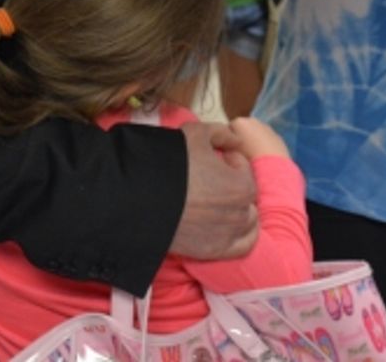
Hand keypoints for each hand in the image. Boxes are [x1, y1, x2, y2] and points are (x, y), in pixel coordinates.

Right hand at [168, 121, 257, 259]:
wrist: (140, 200)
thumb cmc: (171, 163)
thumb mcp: (197, 134)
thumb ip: (222, 133)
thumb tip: (236, 140)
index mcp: (242, 185)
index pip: (244, 169)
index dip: (228, 160)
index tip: (212, 160)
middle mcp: (240, 213)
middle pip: (244, 195)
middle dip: (232, 185)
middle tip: (210, 180)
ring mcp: (228, 235)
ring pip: (246, 221)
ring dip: (236, 209)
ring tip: (214, 203)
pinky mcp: (213, 252)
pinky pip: (241, 246)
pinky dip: (239, 236)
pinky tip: (222, 224)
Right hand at [227, 117, 289, 159]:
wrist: (271, 164)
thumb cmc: (245, 158)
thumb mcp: (227, 154)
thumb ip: (223, 148)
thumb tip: (224, 149)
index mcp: (238, 122)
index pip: (227, 129)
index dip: (227, 141)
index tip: (228, 152)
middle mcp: (252, 120)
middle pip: (242, 129)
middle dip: (241, 139)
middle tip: (240, 154)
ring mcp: (266, 127)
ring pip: (256, 133)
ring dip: (254, 141)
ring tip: (253, 157)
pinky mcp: (277, 136)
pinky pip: (267, 139)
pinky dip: (265, 145)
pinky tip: (264, 157)